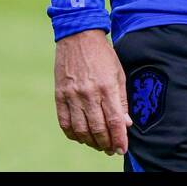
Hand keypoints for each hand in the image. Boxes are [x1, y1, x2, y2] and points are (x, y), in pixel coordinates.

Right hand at [54, 28, 131, 154]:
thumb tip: (126, 124)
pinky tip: (80, 136)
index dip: (119, 138)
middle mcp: (88, 93)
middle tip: (111, 149)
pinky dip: (72, 134)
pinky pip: (64, 122)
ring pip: (80, 129)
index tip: (122, 148)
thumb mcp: (119, 73)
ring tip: (98, 145)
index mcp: (107, 87)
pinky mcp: (59, 95)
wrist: (79, 36)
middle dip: (106, 144)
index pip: (114, 121)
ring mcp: (72, 95)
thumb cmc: (103, 54)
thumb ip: (122, 100)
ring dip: (90, 142)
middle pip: (97, 129)